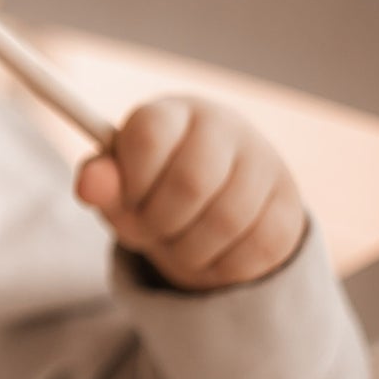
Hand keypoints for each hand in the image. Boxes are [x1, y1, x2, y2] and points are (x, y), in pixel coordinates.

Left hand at [74, 97, 306, 291]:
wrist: (215, 203)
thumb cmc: (153, 188)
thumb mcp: (119, 186)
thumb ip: (101, 182)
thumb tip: (89, 185)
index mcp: (174, 113)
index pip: (150, 135)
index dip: (132, 181)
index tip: (129, 199)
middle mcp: (225, 127)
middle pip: (191, 183)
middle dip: (160, 223)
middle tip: (152, 231)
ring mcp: (265, 163)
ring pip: (226, 220)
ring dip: (188, 250)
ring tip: (177, 244)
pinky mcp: (289, 207)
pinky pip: (256, 248)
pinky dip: (222, 266)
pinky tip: (210, 253)